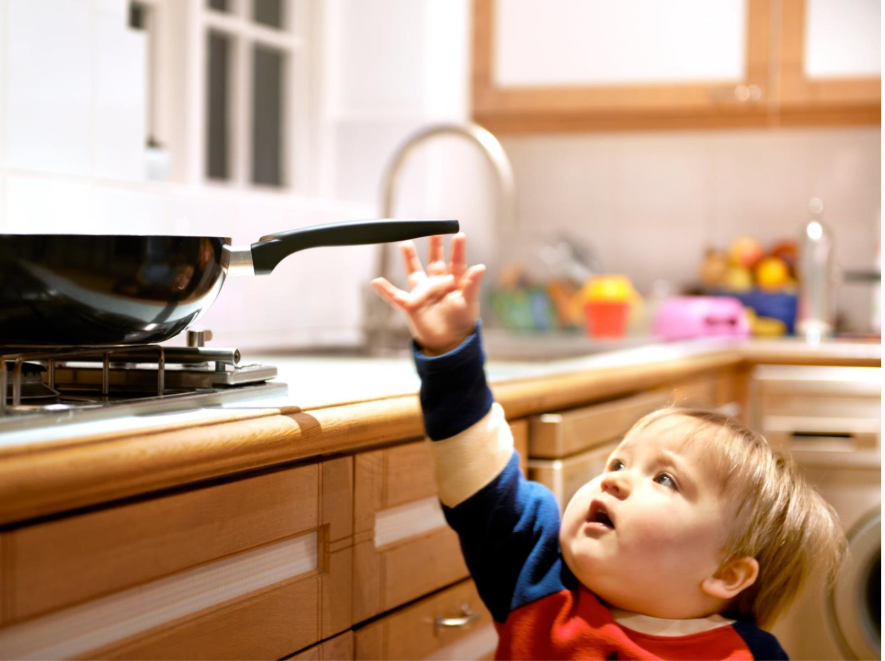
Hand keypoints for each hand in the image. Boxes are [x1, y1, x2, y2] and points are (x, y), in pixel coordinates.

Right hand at [371, 233, 485, 355]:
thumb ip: (472, 285)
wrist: (450, 344)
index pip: (456, 263)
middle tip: (434, 231)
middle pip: (435, 261)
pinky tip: (376, 281)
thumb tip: (480, 266)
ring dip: (410, 258)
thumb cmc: (461, 322)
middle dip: (435, 247)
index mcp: (454, 283)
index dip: (457, 250)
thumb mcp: (469, 302)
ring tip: (405, 243)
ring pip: (415, 272)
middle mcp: (437, 285)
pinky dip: (385, 290)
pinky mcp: (412, 305)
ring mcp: (423, 293)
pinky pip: (396, 296)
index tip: (459, 235)